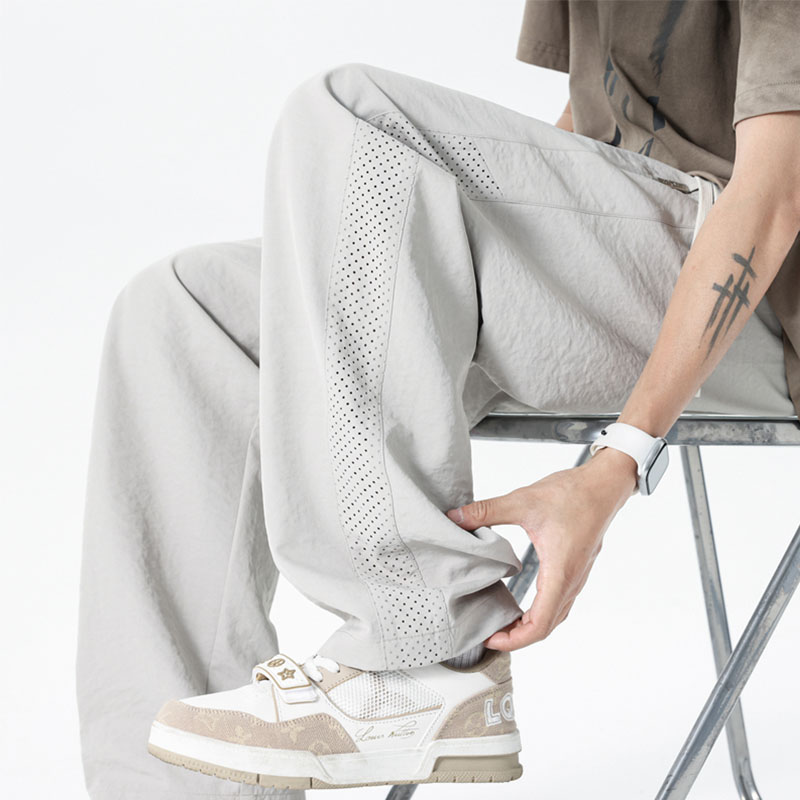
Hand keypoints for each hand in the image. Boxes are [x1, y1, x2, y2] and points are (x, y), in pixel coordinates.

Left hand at [446, 447, 637, 649]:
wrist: (603, 485)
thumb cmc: (572, 494)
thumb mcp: (522, 501)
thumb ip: (486, 511)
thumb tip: (454, 517)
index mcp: (559, 573)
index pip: (539, 625)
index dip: (513, 640)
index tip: (490, 639)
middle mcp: (571, 581)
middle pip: (546, 627)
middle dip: (516, 637)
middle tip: (488, 634)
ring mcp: (576, 577)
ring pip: (554, 617)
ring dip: (529, 626)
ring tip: (502, 623)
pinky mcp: (576, 569)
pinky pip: (558, 603)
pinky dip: (539, 612)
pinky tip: (522, 604)